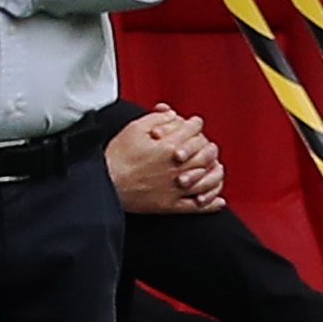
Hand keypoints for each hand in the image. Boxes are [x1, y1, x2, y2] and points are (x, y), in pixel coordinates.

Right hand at [105, 107, 225, 215]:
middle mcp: (176, 168)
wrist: (105, 184)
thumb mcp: (133, 130)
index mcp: (168, 148)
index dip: (195, 123)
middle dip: (208, 146)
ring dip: (214, 172)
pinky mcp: (170, 205)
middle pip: (205, 154)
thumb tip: (171, 114)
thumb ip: (155, 119)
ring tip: (216, 167)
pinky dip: (210, 204)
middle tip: (208, 143)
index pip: (192, 131)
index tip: (195, 122)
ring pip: (206, 179)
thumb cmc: (117, 157)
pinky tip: (217, 200)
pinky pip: (196, 207)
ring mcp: (176, 188)